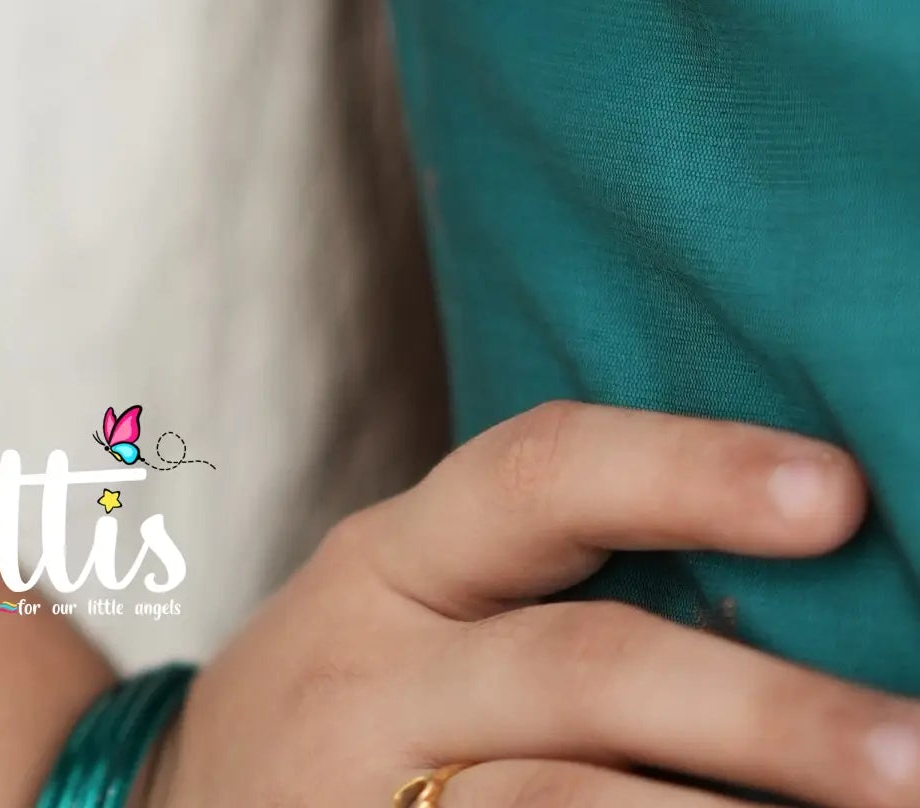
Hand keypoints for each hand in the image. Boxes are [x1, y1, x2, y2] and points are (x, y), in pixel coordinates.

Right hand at [146, 398, 909, 807]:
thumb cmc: (348, 714)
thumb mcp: (413, 611)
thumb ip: (554, 584)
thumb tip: (820, 561)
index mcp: (394, 567)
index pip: (537, 476)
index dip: (686, 470)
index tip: (838, 490)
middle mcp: (373, 677)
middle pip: (583, 672)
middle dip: (770, 717)